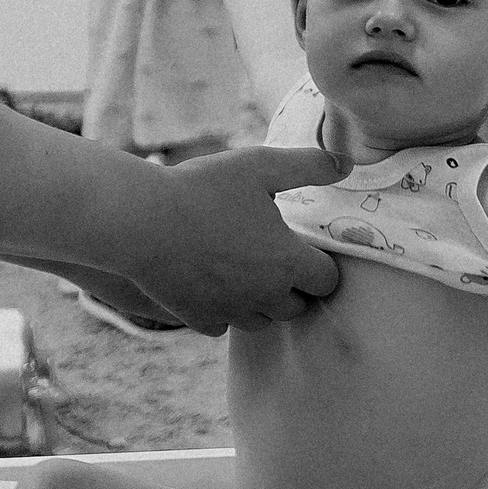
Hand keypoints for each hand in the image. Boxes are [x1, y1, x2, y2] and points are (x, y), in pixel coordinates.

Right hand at [133, 146, 340, 333]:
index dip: (321, 264)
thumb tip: (347, 163)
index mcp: (287, 262)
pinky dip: (226, 310)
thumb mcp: (261, 165)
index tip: (304, 245)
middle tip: (276, 256)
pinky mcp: (200, 319)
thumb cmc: (203, 188)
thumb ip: (309, 165)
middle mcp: (265, 296)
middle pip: (299, 308)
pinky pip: (225, 325)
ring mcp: (231, 312)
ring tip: (248, 270)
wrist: (140, 221)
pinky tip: (215, 283)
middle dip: (296, 287)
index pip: (328, 281)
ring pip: (263, 321)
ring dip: (263, 302)